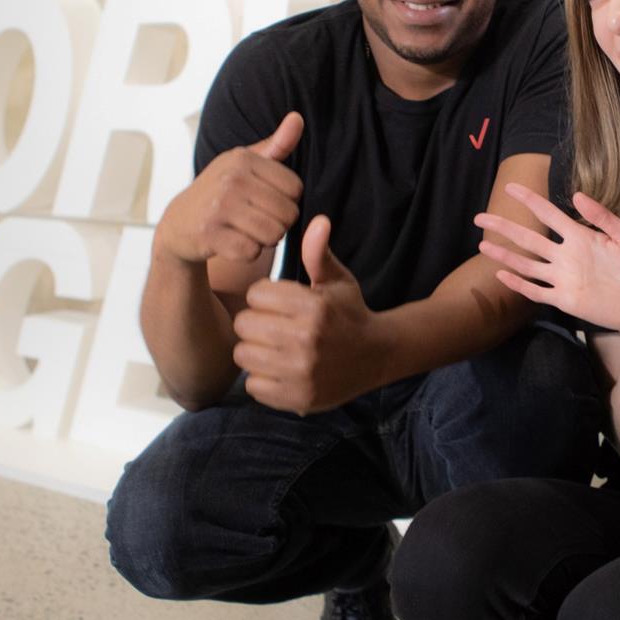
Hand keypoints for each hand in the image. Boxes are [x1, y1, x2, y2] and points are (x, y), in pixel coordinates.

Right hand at [154, 112, 302, 263]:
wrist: (179, 223)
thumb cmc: (221, 192)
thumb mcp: (245, 164)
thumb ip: (276, 145)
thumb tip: (298, 118)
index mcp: (243, 159)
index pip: (295, 188)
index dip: (286, 201)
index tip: (265, 202)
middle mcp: (231, 179)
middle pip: (288, 214)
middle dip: (278, 224)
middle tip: (256, 221)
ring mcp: (218, 206)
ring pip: (273, 234)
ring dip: (265, 240)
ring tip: (247, 231)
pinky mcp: (210, 234)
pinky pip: (252, 252)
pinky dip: (248, 253)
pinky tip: (233, 243)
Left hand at [231, 215, 379, 413]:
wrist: (376, 358)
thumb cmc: (349, 314)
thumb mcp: (337, 280)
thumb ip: (319, 253)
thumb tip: (317, 221)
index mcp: (314, 308)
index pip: (256, 294)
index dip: (264, 296)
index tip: (279, 302)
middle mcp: (307, 341)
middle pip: (245, 324)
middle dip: (255, 322)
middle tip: (274, 326)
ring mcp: (302, 373)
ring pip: (244, 354)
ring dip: (254, 350)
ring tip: (274, 346)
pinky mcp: (297, 399)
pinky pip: (253, 384)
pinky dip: (262, 378)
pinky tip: (279, 369)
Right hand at [474, 182, 619, 338]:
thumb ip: (603, 217)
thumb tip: (576, 194)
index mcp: (581, 236)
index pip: (549, 214)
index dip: (529, 200)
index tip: (510, 187)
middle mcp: (567, 255)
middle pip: (529, 238)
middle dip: (504, 227)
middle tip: (479, 217)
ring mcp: (564, 278)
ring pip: (527, 264)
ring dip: (505, 255)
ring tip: (482, 246)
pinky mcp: (565, 299)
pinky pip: (537, 291)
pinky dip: (519, 285)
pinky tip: (502, 276)